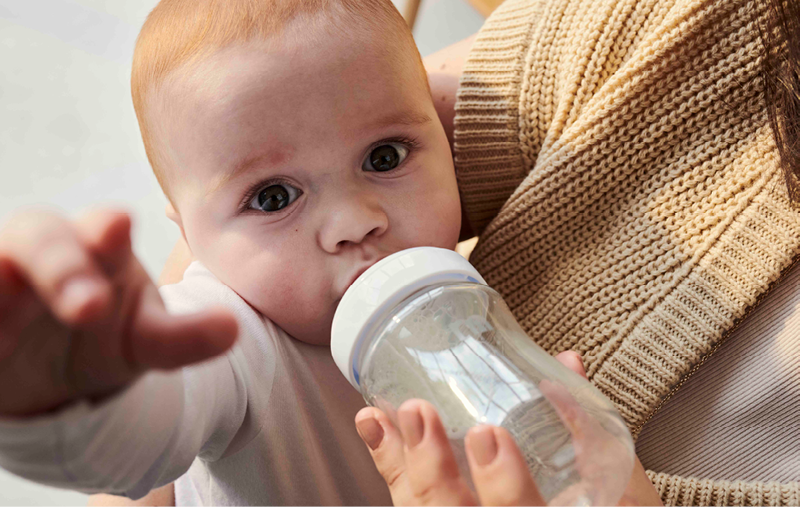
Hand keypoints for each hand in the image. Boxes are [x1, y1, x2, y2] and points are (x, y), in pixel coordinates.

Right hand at [0, 209, 237, 416]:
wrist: (58, 371)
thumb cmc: (110, 336)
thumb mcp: (147, 340)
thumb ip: (184, 335)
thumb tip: (232, 330)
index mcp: (96, 249)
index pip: (99, 229)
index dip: (105, 229)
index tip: (118, 226)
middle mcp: (42, 255)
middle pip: (38, 237)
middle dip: (61, 264)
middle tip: (88, 307)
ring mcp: (1, 284)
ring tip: (7, 310)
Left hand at [354, 351, 662, 505]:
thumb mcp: (621, 490)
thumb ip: (592, 434)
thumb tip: (564, 365)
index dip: (504, 486)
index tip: (489, 434)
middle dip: (430, 470)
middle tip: (419, 414)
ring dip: (399, 466)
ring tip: (381, 418)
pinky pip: (411, 506)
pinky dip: (391, 467)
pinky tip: (376, 430)